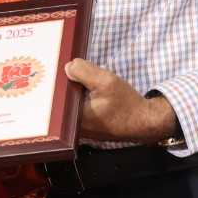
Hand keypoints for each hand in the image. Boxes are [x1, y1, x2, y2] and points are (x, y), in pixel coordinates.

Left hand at [63, 59, 178, 143]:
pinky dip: (79, 99)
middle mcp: (71, 128)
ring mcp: (78, 130)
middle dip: (64, 85)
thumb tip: (67, 67)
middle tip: (69, 70)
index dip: (56, 80)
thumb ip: (83, 71)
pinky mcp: (86, 128)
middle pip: (59, 101)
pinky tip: (86, 90)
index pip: (54, 96)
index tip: (59, 68)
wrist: (143, 121)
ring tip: (77, 78)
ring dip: (72, 92)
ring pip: (68, 105)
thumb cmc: (126, 104)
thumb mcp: (106, 81)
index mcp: (72, 118)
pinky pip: (76, 110)